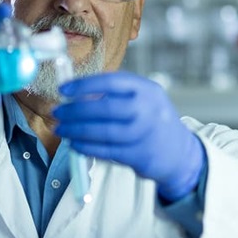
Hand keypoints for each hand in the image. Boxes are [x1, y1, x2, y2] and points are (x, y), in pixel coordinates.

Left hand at [53, 72, 205, 200]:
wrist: (180, 153)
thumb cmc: (153, 121)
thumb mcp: (144, 99)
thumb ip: (116, 95)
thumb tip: (76, 94)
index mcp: (147, 90)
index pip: (112, 81)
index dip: (84, 85)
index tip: (64, 89)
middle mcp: (149, 110)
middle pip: (105, 108)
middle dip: (76, 110)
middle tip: (58, 112)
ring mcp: (145, 134)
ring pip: (104, 132)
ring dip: (77, 130)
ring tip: (61, 129)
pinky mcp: (140, 155)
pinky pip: (107, 151)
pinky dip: (87, 147)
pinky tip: (75, 144)